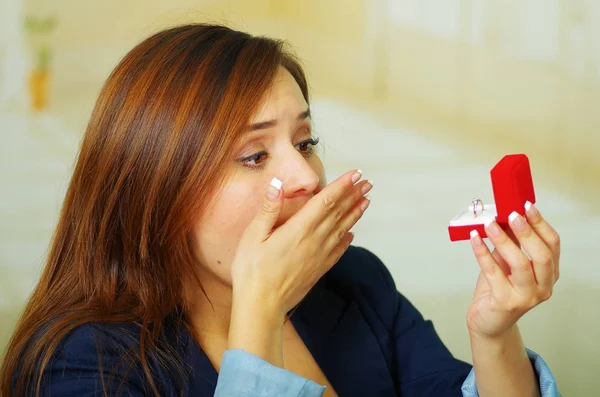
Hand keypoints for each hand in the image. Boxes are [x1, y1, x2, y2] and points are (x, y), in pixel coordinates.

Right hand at [230, 169, 371, 316]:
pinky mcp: (318, 270)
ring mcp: (319, 257)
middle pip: (339, 213)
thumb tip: (278, 183)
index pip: (326, 201)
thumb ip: (268, 209)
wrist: (262, 307)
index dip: (342, 185)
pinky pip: (338, 251)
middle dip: (354, 195)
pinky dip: (347, 239)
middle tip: (367, 182)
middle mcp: (314, 241)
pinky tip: (351, 234)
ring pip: (342, 230)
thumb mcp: (253, 236)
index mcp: (299, 229)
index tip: (356, 173)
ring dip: (355, 214)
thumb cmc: (252, 271)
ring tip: (366, 201)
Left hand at [467, 202, 559, 338]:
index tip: (526, 206)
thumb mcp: (507, 263)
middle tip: (511, 215)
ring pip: (520, 264)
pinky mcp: (505, 302)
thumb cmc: (499, 289)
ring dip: (503, 240)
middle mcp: (543, 287)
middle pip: (542, 255)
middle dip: (527, 232)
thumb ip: (511, 243)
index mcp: (549, 274)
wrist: (488, 321)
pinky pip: (493, 272)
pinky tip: (475, 238)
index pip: (552, 245)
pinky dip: (482, 252)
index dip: (540, 224)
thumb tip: (505, 216)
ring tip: (489, 224)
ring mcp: (526, 297)